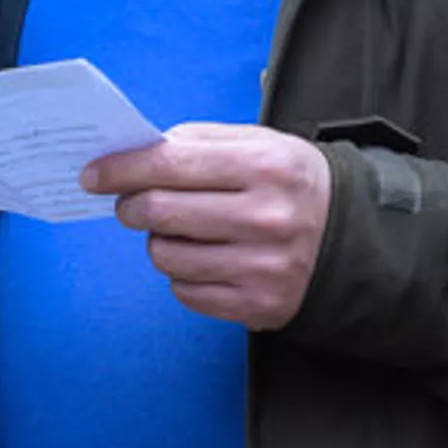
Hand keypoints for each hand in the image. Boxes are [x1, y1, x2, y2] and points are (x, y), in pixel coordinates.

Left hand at [83, 122, 331, 329]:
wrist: (354, 240)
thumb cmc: (291, 184)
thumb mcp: (260, 144)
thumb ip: (198, 142)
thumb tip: (134, 152)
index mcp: (265, 166)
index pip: (169, 164)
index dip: (122, 169)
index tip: (93, 175)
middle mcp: (266, 218)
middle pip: (159, 212)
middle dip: (131, 207)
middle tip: (131, 205)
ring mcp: (263, 266)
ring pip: (166, 256)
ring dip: (159, 242)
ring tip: (182, 232)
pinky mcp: (258, 305)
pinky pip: (185, 291)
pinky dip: (182, 274)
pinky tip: (205, 259)